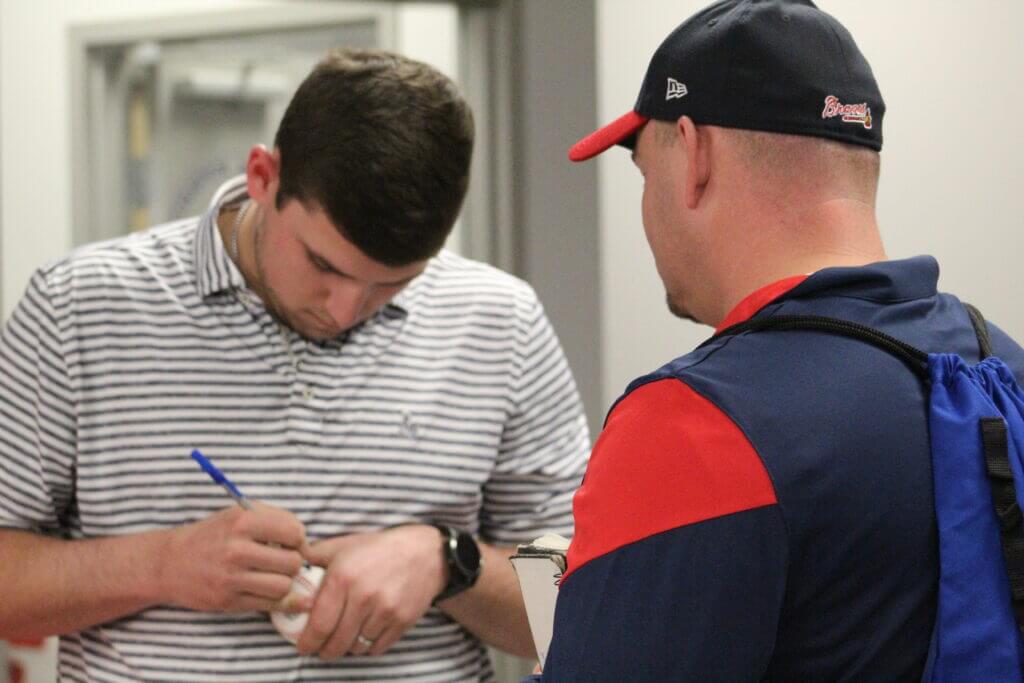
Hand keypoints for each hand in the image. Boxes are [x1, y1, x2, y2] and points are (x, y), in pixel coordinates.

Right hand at [159, 502, 305, 612]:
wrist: (169, 563)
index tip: (291, 542)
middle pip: (293, 562)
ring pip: (283, 586)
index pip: (294, 531)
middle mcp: (236, 549)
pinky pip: (269, 605)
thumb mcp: (239, 514)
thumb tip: (306, 544)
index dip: (299, 538)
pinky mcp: (228, 601)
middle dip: (294, 563)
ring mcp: (231, 578)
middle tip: (283, 562)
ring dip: (285, 583)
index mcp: (242, 521)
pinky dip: (276, 600)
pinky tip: (270, 590)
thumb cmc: (213, 535)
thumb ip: (275, 520)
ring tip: (275, 576)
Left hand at [296, 525, 446, 658]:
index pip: (318, 625)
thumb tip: (290, 566)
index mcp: (343, 577)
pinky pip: (377, 648)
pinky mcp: (402, 621)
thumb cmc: (379, 549)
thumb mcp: (345, 545)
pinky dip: (368, 646)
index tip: (302, 647)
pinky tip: (365, 634)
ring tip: (345, 636)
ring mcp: (385, 611)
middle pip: (336, 643)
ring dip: (347, 647)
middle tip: (321, 648)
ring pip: (356, 647)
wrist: (425, 552)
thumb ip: (315, 556)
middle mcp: (363, 596)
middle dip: (324, 651)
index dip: (307, 643)